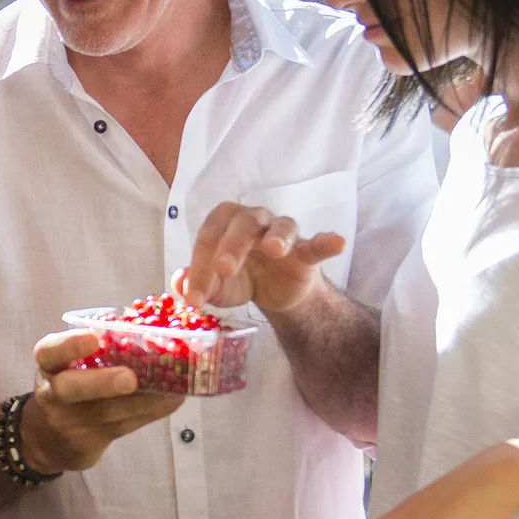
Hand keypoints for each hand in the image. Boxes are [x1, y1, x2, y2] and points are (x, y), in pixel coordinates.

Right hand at [18, 330, 184, 473]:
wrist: (49, 438)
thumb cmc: (70, 385)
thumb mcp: (69, 364)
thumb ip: (97, 350)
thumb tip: (147, 327)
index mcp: (48, 364)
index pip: (49, 352)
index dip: (69, 345)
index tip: (94, 338)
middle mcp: (51, 393)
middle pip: (70, 388)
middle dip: (102, 383)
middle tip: (130, 379)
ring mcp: (68, 422)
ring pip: (107, 412)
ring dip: (144, 401)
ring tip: (173, 389)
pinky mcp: (87, 443)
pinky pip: (123, 426)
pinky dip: (150, 413)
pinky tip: (170, 402)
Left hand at [174, 202, 345, 313]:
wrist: (275, 294)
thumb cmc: (240, 279)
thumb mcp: (215, 287)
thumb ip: (197, 285)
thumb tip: (181, 285)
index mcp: (225, 223)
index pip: (209, 237)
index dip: (200, 266)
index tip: (196, 299)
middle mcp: (254, 220)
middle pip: (243, 223)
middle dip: (231, 246)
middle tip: (224, 269)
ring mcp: (283, 233)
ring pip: (281, 227)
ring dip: (277, 237)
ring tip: (274, 250)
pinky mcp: (306, 252)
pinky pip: (318, 243)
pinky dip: (327, 241)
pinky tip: (337, 242)